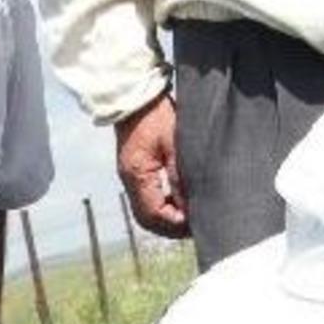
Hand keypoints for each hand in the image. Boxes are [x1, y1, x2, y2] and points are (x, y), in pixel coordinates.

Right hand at [115, 93, 188, 238]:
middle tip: (194, 226)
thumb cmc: (157, 115)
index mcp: (138, 174)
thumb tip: (190, 206)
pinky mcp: (133, 172)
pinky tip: (177, 201)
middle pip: (147, 219)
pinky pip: (144, 201)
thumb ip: (181, 177)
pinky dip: (161, 207)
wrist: (135, 96)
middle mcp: (130, 180)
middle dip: (170, 227)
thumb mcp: (175, 144)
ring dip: (165, 219)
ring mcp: (129, 177)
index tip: (195, 221)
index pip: (155, 213)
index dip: (175, 222)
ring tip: (187, 216)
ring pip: (145, 213)